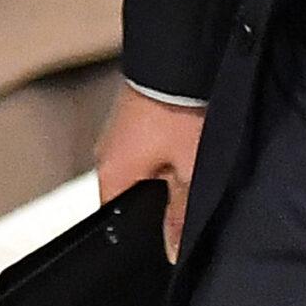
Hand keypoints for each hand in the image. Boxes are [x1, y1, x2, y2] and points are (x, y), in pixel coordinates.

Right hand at [96, 86, 206, 263]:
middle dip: (162, 195)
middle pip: (133, 190)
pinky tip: (193, 140)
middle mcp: (108, 152)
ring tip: (197, 161)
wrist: (182, 54)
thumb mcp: (190, 170)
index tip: (169, 231)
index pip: (116, 218)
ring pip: (146, 163)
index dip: (144, 229)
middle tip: (194, 191)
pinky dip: (172, 143)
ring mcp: (121, 128)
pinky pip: (152, 139)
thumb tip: (171, 251)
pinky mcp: (139, 109)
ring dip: (170, 164)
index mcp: (111, 174)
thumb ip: (181, 212)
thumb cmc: (180, 112)